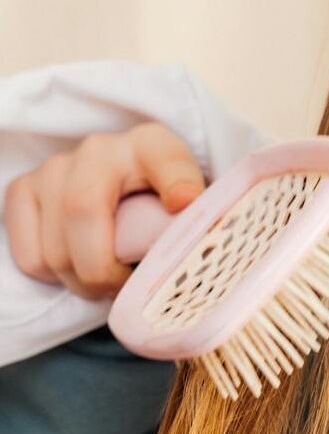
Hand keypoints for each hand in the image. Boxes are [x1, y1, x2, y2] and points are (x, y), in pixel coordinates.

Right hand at [2, 122, 205, 299]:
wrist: (125, 182)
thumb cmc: (160, 197)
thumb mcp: (189, 199)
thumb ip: (199, 215)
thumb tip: (201, 230)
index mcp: (151, 145)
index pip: (166, 160)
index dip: (176, 183)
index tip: (185, 204)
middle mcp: (98, 149)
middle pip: (84, 213)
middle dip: (104, 270)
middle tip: (126, 289)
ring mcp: (54, 168)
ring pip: (54, 248)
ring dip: (82, 282)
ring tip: (108, 281)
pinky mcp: (23, 189)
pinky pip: (31, 257)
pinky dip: (55, 277)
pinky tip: (80, 268)